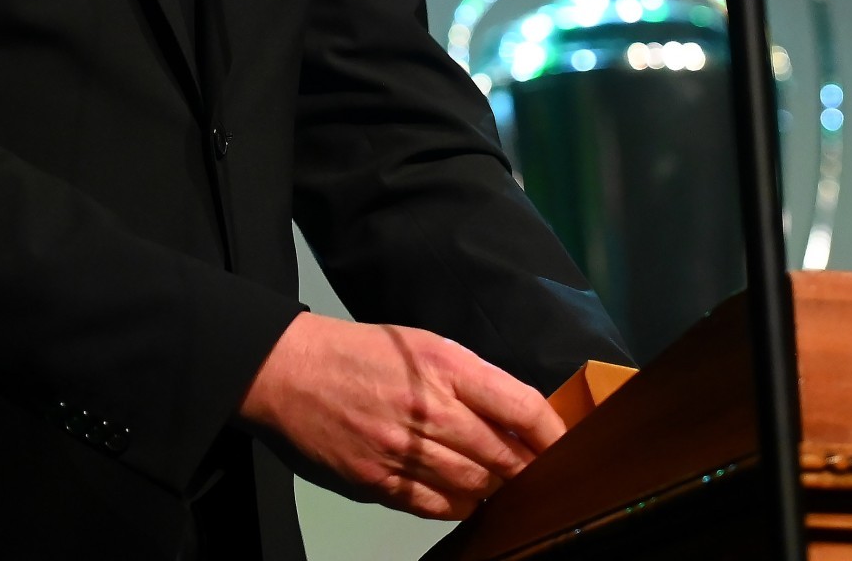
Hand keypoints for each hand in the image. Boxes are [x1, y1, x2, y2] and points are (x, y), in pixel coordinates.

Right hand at [235, 312, 564, 519]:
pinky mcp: (377, 481)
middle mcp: (427, 409)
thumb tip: (514, 419)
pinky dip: (456, 505)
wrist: (286, 370)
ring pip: (474, 487)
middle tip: (534, 474)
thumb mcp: (420, 345)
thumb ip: (469, 380)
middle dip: (524, 469)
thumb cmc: (355, 354)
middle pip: (502, 456)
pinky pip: (434, 506)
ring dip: (492, 488)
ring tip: (494, 482)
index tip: (565, 447)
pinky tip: (459, 494)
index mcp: (443, 366)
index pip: (522, 407)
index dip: (553, 434)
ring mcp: (402, 450)